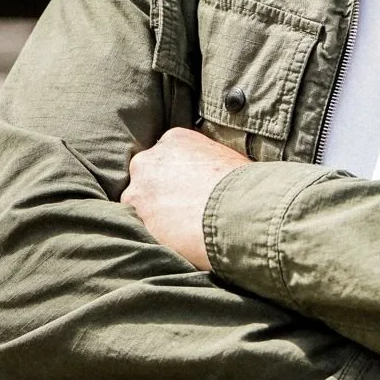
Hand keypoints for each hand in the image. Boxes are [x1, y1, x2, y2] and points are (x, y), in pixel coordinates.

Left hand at [121, 128, 247, 269]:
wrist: (238, 211)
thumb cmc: (243, 185)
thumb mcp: (228, 159)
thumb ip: (208, 163)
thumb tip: (213, 178)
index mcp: (175, 139)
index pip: (166, 156)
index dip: (177, 176)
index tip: (188, 190)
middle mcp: (150, 159)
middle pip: (147, 177)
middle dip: (159, 192)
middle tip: (180, 210)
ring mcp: (139, 189)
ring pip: (138, 203)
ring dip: (153, 215)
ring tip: (177, 230)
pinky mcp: (136, 219)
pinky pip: (139, 227)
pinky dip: (152, 233)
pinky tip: (172, 240)